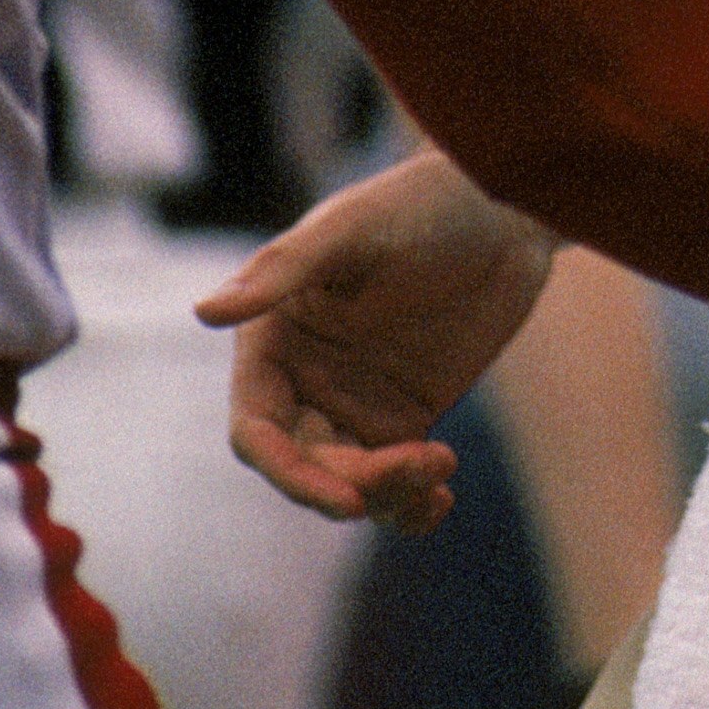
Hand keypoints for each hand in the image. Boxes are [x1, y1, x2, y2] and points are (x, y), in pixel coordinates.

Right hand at [194, 147, 557, 530]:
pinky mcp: (406, 416)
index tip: (347, 496)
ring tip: (440, 463)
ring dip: (388, 495)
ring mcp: (354, 403)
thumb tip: (205, 310)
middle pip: (306, 466)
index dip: (289, 472)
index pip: (258, 430)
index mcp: (274, 340)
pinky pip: (394, 483)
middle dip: (353, 484)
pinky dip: (409, 506)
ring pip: (351, 483)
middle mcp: (305, 380)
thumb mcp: (351, 229)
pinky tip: (438, 502)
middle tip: (419, 462)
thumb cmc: (418, 201)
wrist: (503, 203)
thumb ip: (283, 269)